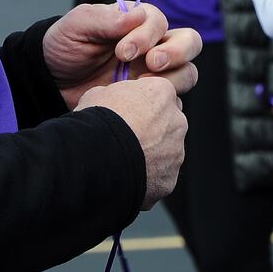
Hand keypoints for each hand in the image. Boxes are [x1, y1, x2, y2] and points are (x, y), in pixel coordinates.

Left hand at [43, 2, 202, 109]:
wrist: (51, 82)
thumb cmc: (65, 46)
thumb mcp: (77, 26)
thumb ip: (104, 18)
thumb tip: (135, 16)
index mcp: (138, 22)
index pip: (159, 22)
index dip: (146, 35)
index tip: (122, 52)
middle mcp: (154, 45)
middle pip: (190, 42)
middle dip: (177, 52)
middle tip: (151, 63)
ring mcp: (155, 73)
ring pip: (187, 72)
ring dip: (174, 79)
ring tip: (142, 87)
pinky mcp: (150, 98)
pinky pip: (173, 101)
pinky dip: (163, 103)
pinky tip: (139, 107)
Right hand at [78, 76, 186, 207]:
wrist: (96, 159)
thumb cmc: (97, 123)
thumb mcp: (99, 94)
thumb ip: (117, 95)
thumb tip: (112, 100)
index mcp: (161, 93)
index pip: (162, 95)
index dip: (146, 104)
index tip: (133, 112)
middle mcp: (176, 120)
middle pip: (170, 122)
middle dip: (156, 129)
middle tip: (132, 137)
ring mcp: (176, 151)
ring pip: (168, 151)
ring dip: (153, 154)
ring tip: (125, 160)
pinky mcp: (169, 178)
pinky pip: (161, 176)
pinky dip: (149, 177)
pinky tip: (129, 176)